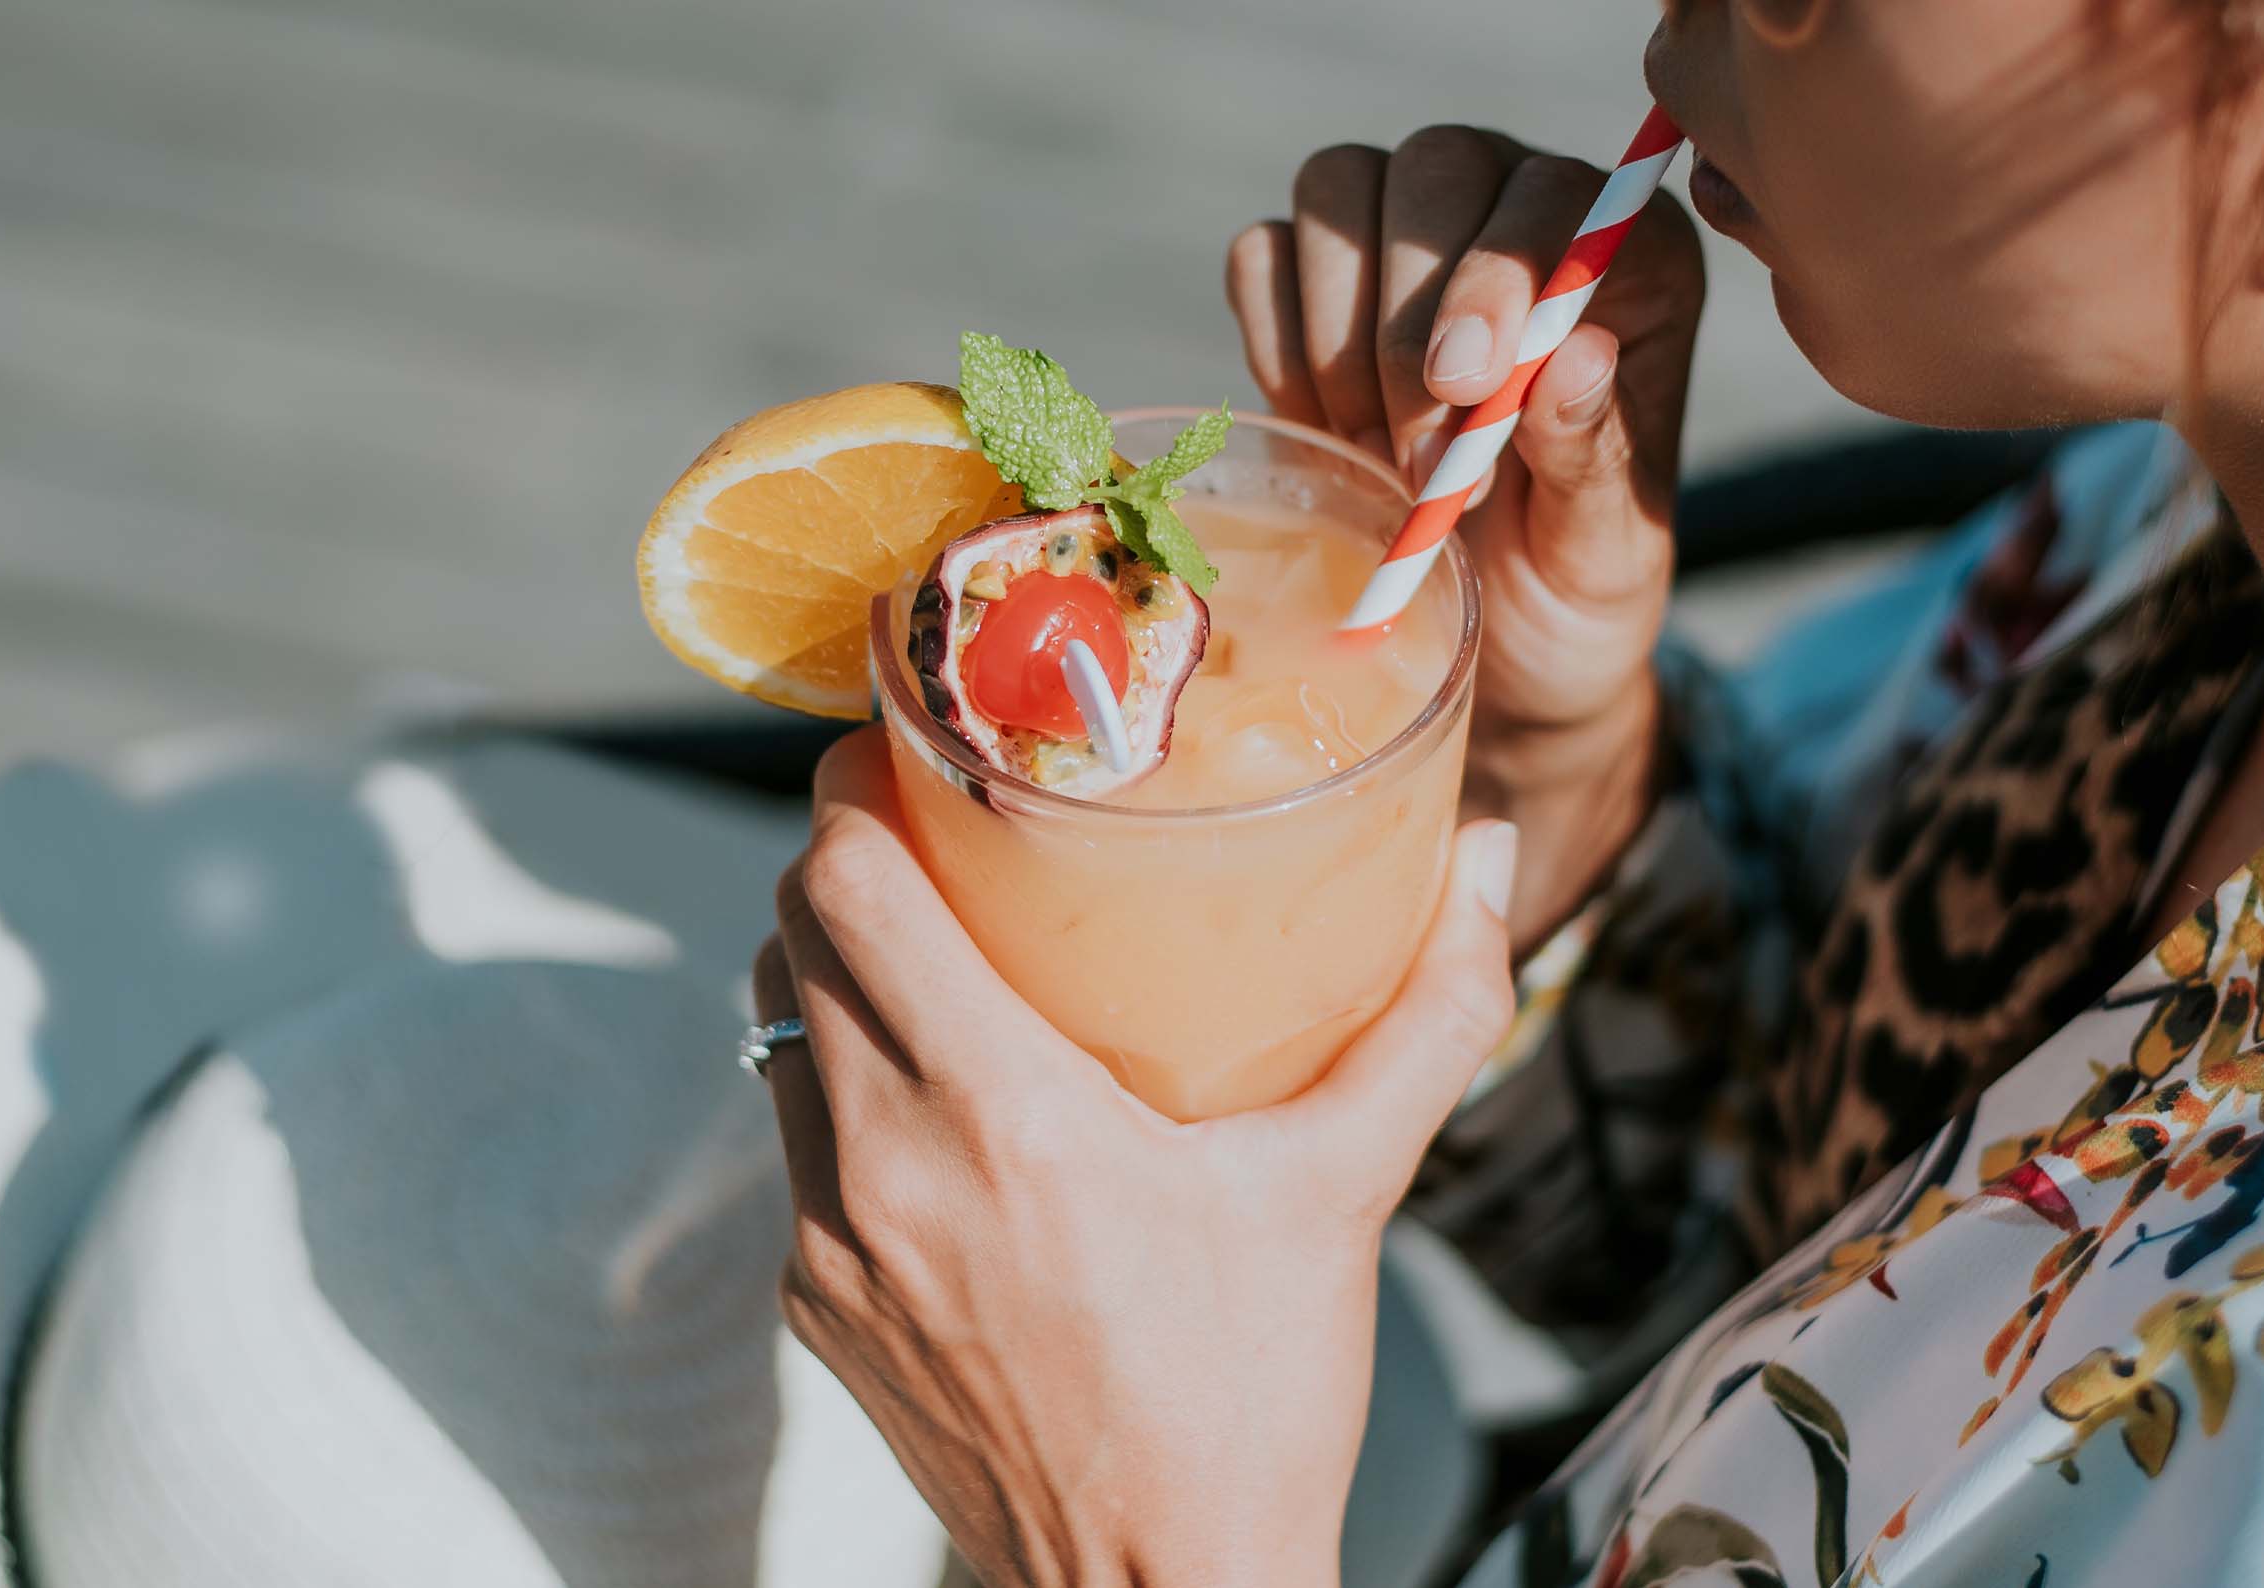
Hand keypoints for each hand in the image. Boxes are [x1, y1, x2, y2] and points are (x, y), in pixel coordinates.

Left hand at [757, 732, 1519, 1587]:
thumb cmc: (1250, 1402)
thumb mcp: (1342, 1190)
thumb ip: (1425, 1016)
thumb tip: (1488, 860)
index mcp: (994, 1115)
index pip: (843, 887)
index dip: (854, 795)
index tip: (906, 751)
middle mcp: (879, 1168)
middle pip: (794, 938)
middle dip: (851, 866)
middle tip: (936, 835)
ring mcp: (828, 1244)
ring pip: (775, 1037)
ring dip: (838, 978)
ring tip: (938, 959)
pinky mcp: (812, 1307)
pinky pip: (793, 1147)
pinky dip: (843, 1094)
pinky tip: (942, 1108)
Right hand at [1227, 126, 1700, 947]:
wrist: (1492, 643)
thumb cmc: (1572, 590)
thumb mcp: (1606, 550)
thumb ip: (1594, 455)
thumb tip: (1576, 356)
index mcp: (1632, 263)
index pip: (1555, 193)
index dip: (1496, 269)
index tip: (1464, 387)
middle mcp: (1522, 221)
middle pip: (1437, 167)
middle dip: (1405, 312)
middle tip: (1416, 449)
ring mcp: (1410, 244)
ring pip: (1339, 192)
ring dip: (1338, 334)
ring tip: (1379, 450)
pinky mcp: (1317, 288)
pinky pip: (1262, 255)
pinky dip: (1274, 341)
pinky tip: (1322, 426)